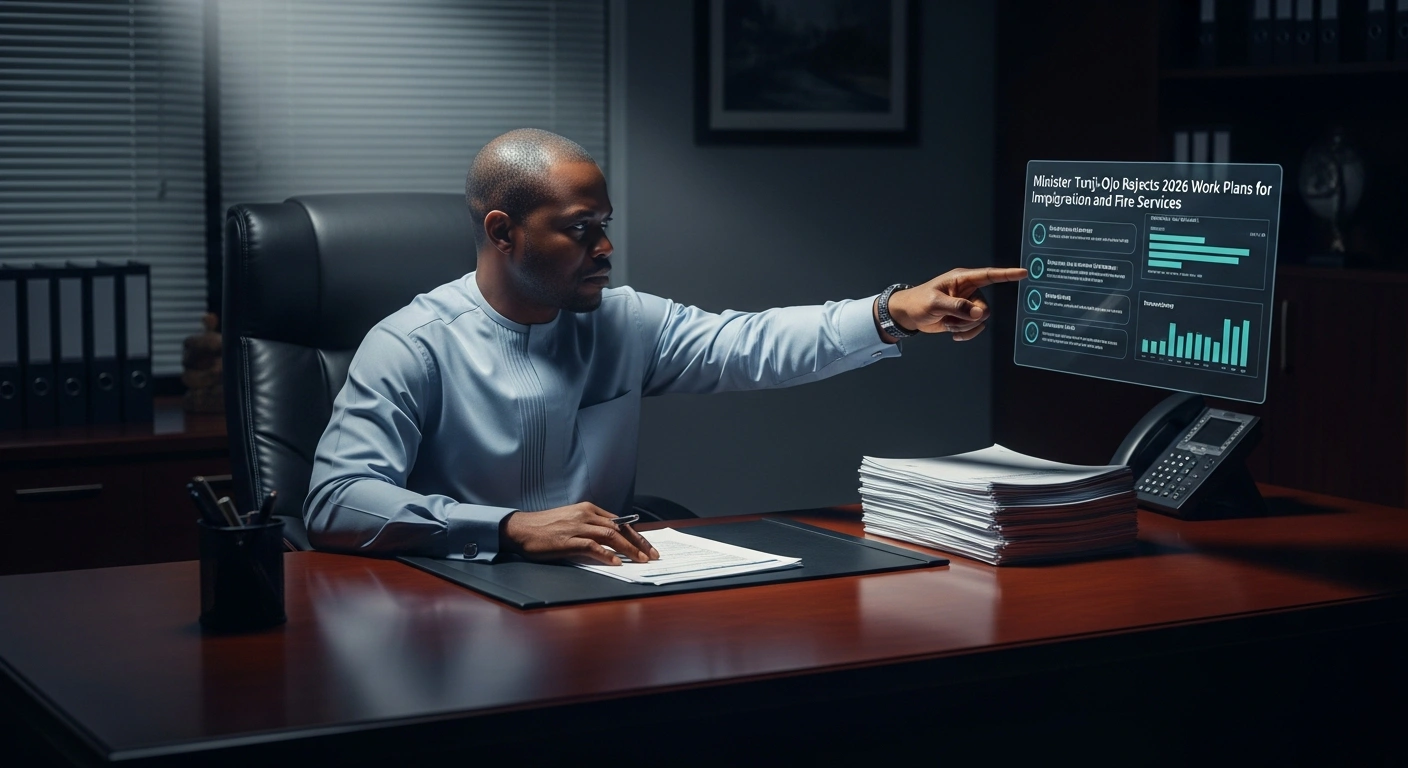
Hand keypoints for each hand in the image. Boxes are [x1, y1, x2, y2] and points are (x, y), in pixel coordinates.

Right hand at [501, 502, 659, 565]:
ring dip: (628, 549)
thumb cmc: (546, 527)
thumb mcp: (572, 521)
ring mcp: (577, 526)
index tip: (648, 547)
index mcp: (588, 509)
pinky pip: (591, 546)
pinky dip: (606, 554)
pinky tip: (616, 562)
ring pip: (610, 536)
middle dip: (639, 543)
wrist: (520, 528)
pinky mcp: (567, 540)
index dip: (637, 535)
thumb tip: (613, 540)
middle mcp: (585, 515)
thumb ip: (591, 527)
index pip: (620, 522)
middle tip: (652, 556)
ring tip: (640, 560)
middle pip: (620, 528)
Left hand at [881, 267, 1027, 341]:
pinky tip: (951, 332)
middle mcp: (968, 291)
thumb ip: (957, 307)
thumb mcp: (935, 303)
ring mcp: (967, 305)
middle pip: (984, 309)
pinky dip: (964, 333)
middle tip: (949, 318)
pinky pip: (975, 329)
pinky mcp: (964, 317)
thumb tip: (978, 314)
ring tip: (946, 321)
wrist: (908, 315)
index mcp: (962, 279)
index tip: (1023, 273)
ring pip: (979, 321)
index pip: (989, 275)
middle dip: (967, 318)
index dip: (1007, 274)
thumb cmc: (918, 302)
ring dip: (962, 326)